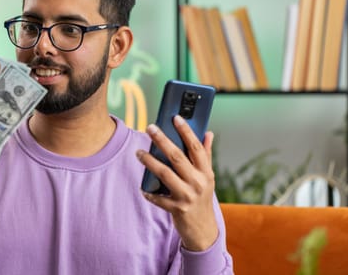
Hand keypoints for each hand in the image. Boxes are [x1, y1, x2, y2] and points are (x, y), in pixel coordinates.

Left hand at [137, 115, 217, 250]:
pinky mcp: (177, 209)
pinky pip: (158, 198)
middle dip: (162, 141)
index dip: (186, 131)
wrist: (203, 229)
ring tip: (138, 152)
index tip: (175, 117)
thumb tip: (208, 133)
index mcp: (206, 172)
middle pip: (178, 157)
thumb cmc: (202, 197)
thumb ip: (206, 155)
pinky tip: (142, 187)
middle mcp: (198, 182)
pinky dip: (149, 192)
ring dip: (150, 162)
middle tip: (150, 128)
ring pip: (165, 174)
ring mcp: (188, 196)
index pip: (196, 147)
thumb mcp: (207, 177)